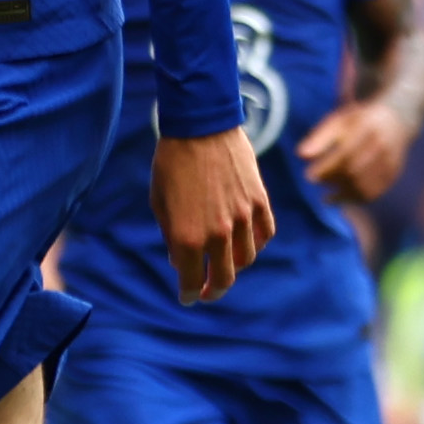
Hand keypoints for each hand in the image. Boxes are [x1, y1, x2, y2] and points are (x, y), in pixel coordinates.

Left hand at [153, 124, 274, 304]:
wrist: (200, 126)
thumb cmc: (171, 163)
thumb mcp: (160, 203)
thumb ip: (171, 236)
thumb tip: (180, 261)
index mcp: (187, 237)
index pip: (190, 282)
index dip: (188, 294)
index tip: (187, 297)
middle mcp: (217, 234)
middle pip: (223, 279)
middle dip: (213, 290)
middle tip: (207, 291)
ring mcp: (242, 219)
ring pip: (246, 259)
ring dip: (234, 267)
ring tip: (225, 264)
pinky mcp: (259, 201)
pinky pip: (264, 234)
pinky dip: (256, 244)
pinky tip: (245, 243)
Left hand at [293, 93, 414, 208]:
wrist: (394, 120)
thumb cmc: (357, 122)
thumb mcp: (338, 121)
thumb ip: (320, 137)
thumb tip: (301, 155)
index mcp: (366, 127)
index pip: (344, 153)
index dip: (326, 168)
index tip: (308, 175)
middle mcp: (381, 144)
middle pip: (355, 170)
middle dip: (332, 179)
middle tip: (317, 181)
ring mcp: (390, 161)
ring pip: (364, 185)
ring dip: (342, 193)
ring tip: (327, 192)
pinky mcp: (393, 175)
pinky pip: (372, 193)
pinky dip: (352, 199)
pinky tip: (337, 198)